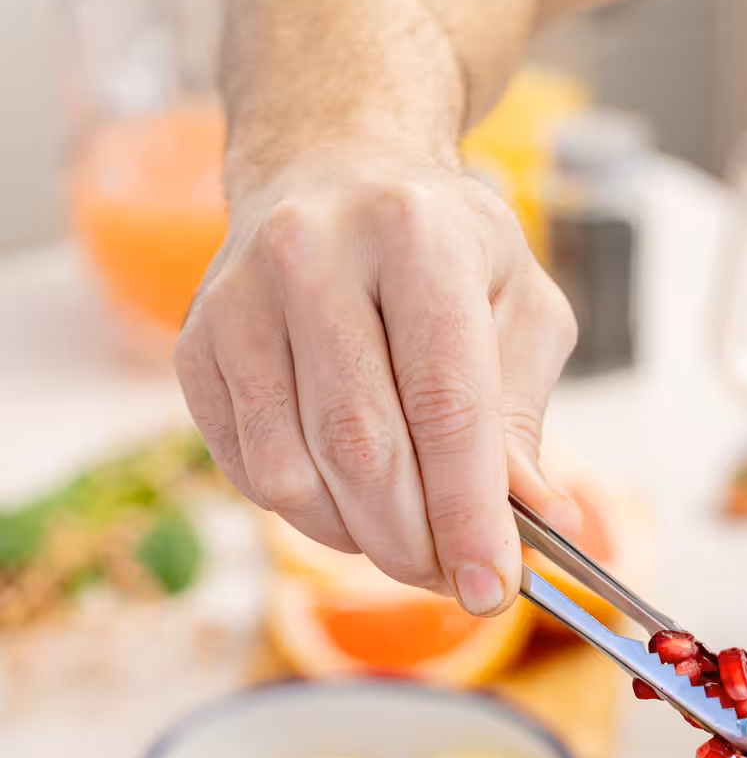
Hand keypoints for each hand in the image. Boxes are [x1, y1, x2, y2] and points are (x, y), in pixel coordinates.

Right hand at [175, 157, 579, 614]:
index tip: (492, 588)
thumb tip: (540, 523)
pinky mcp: (195, 346)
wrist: (331, 169)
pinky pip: (251, 474)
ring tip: (404, 533)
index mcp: (414, 233)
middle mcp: (312, 253)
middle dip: (415, 542)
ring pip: (295, 477)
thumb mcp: (517, 310)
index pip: (445, 404)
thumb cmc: (441, 252)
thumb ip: (523, 419)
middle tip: (450, 578)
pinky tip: (347, 493)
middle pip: (363, 451)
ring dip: (359, 538)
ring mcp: (238, 300)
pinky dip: (309, 514)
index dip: (470, 514)